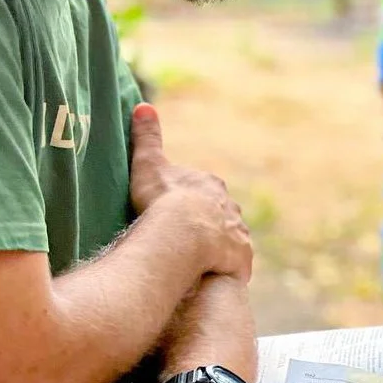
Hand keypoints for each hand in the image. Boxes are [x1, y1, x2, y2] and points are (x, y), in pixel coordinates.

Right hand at [129, 104, 251, 281]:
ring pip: (231, 240)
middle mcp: (230, 207)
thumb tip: (142, 105)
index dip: (192, 201)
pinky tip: (217, 277)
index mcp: (211, 186)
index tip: (178, 211)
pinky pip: (237, 265)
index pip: (205, 191)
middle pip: (221, 215)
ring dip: (221, 248)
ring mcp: (237, 234)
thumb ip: (147, 136)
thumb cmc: (163, 198)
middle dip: (210, 224)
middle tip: (189, 239)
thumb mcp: (150, 163)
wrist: (183, 231)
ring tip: (203, 262)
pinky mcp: (240, 258)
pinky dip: (229, 270)